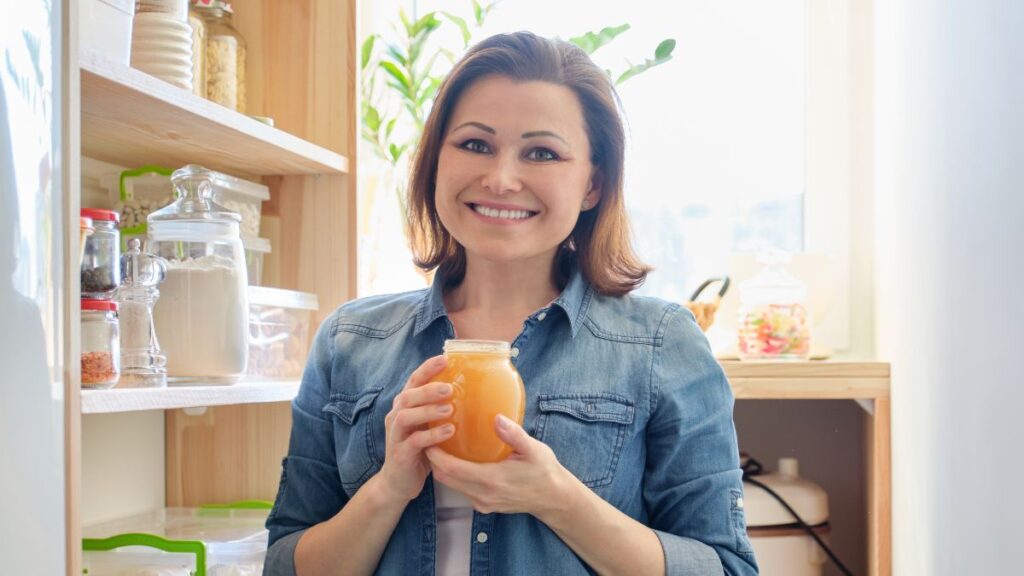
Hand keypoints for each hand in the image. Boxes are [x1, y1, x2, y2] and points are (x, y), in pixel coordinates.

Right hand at [375, 355, 456, 502]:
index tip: (445, 359)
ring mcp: (396, 435)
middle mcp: (396, 416)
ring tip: (449, 409)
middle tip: (449, 388)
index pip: (414, 381)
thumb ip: (439, 409)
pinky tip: (448, 432)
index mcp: (405, 406)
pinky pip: (414, 441)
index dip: (427, 368)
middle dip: (428, 389)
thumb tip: (472, 392)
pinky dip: (431, 435)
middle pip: (408, 395)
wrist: (398, 482)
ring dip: (428, 410)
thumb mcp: (428, 425)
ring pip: (406, 416)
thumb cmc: (419, 450)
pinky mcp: (400, 454)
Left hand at [426, 414, 572, 517]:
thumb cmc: (544, 472)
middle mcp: (483, 495)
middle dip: (433, 459)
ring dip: (442, 467)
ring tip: (440, 445)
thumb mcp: (534, 450)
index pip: (451, 469)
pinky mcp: (484, 505)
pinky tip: (458, 459)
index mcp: (492, 480)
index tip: (428, 435)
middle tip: (429, 436)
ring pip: (451, 485)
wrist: (554, 499)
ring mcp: (482, 503)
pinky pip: (461, 490)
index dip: (435, 454)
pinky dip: (454, 475)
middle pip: (444, 478)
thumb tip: (497, 417)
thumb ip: (514, 435)